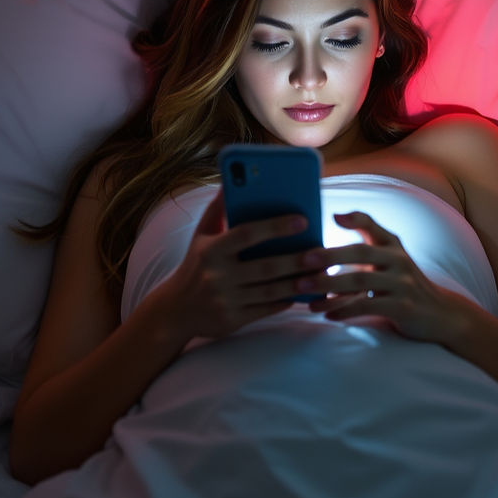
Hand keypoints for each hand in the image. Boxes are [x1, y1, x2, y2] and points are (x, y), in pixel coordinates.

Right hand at [158, 190, 317, 338]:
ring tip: (322, 272)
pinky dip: (286, 301)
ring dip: (298, 282)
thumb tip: (230, 177)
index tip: (303, 220)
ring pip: (270, 291)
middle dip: (297, 260)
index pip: (246, 234)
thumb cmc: (195, 265)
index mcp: (211, 250)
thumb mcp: (201, 236)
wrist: (175, 310)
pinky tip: (305, 291)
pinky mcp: (232, 320)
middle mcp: (217, 276)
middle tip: (323, 252)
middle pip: (266, 267)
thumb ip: (218, 208)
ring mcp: (225, 300)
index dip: (275, 227)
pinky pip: (266, 310)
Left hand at [301, 211, 471, 342]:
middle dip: (329, 255)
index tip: (333, 216)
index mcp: (393, 245)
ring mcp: (402, 284)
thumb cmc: (403, 284)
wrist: (439, 313)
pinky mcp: (403, 307)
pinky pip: (368, 306)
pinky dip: (345, 310)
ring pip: (361, 281)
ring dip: (329, 285)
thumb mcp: (391, 259)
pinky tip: (327, 314)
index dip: (355, 219)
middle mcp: (399, 260)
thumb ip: (366, 243)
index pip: (373, 226)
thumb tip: (335, 217)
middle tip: (302, 259)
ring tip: (305, 289)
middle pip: (361, 253)